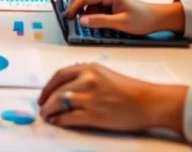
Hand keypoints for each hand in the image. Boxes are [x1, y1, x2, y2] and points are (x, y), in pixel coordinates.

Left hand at [38, 62, 187, 133]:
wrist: (148, 102)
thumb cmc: (131, 90)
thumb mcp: (105, 75)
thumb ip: (86, 78)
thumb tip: (67, 89)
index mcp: (90, 68)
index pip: (59, 75)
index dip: (47, 86)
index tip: (43, 94)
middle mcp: (87, 80)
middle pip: (56, 90)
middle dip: (46, 100)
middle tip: (42, 107)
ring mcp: (89, 98)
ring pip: (59, 103)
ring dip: (49, 111)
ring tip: (47, 116)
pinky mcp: (93, 114)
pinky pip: (69, 118)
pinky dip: (60, 121)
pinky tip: (58, 122)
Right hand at [64, 0, 184, 34]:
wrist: (158, 18)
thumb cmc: (143, 18)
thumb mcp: (121, 23)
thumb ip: (100, 21)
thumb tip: (82, 20)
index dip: (73, 7)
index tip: (67, 17)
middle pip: (84, 0)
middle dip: (75, 10)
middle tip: (69, 22)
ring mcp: (108, 0)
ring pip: (89, 6)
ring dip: (84, 15)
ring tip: (83, 27)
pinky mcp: (110, 7)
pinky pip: (95, 11)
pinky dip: (92, 18)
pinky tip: (94, 26)